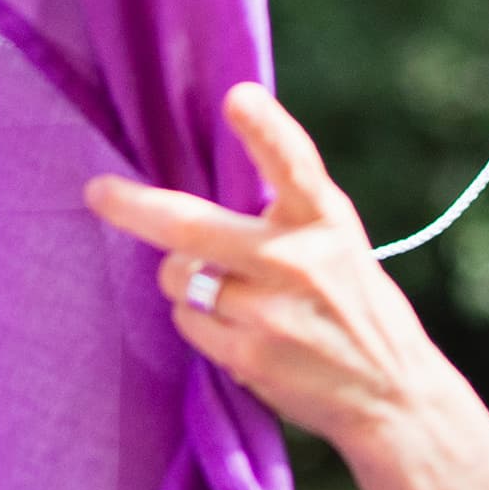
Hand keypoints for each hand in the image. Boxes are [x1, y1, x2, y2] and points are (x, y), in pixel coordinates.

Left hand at [85, 83, 454, 460]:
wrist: (390, 393)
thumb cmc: (352, 302)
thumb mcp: (337, 240)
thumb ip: (286, 210)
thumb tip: (203, 185)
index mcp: (325, 220)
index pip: (295, 165)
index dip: (265, 130)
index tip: (238, 96)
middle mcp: (298, 262)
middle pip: (192, 227)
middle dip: (133, 207)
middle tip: (98, 191)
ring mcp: (270, 313)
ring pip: (180, 278)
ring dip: (186, 279)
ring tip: (231, 292)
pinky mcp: (250, 356)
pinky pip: (187, 323)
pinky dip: (199, 321)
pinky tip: (240, 329)